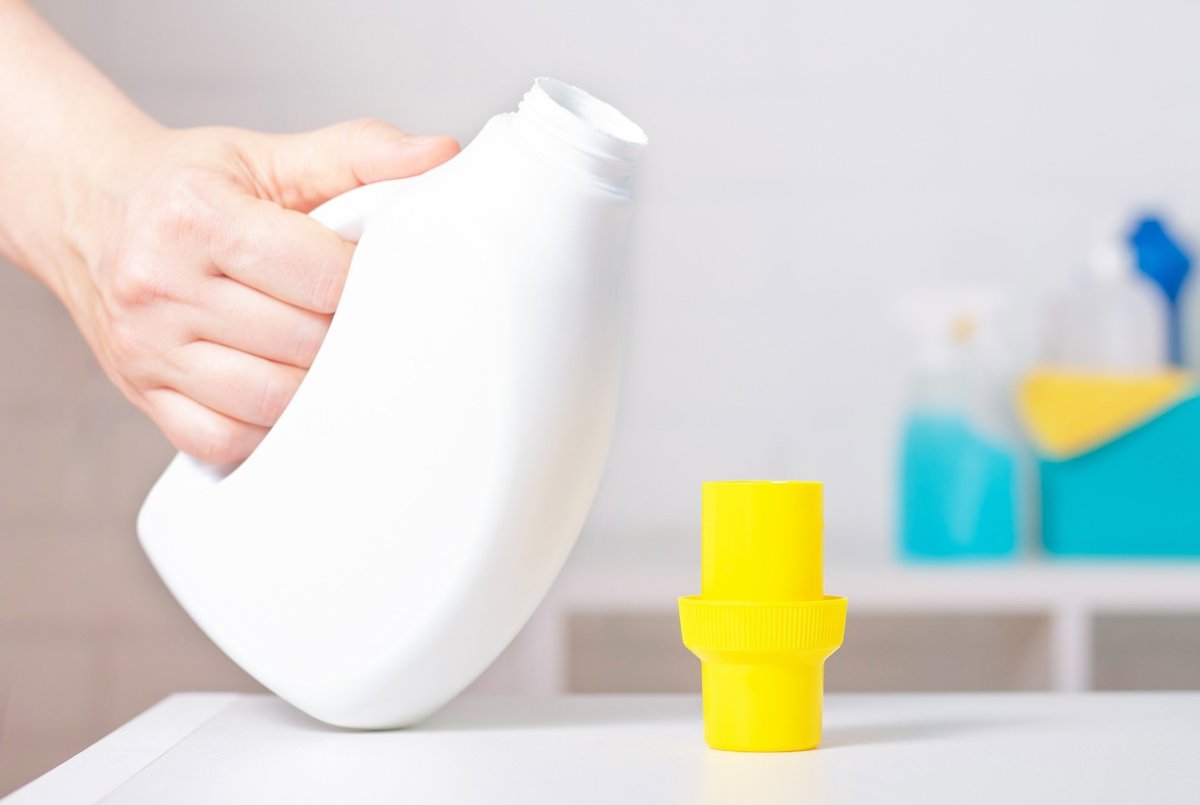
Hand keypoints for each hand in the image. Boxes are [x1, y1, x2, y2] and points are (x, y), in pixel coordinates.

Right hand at [55, 120, 458, 464]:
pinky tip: (285, 394)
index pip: (319, 275)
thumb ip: (356, 153)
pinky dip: (267, 429)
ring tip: (329, 356)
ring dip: (317, 388)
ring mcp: (147, 348)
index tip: (379, 277)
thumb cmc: (186, 185)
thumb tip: (441, 154)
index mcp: (196, 216)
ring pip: (269, 400)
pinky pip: (222, 440)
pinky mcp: (142, 394)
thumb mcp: (266, 155)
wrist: (86, 208)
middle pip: (302, 342)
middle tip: (364, 321)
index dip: (367, 283)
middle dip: (348, 335)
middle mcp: (161, 285)